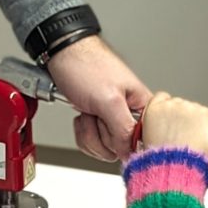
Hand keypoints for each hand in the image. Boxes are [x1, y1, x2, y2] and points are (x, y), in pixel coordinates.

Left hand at [46, 35, 150, 161]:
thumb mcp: (108, 100)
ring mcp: (113, 120)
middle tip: (97, 113)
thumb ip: (123, 130)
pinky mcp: (99, 123)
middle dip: (101, 134)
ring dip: (89, 133)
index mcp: (143, 107)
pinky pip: (93, 143)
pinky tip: (82, 115)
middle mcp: (131, 115)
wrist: (62, 54)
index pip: (145, 142)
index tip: (113, 135)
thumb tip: (130, 153)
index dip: (127, 144)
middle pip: (121, 149)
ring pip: (105, 149)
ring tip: (88, 111)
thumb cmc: (86, 66)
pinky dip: (83, 132)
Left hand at [139, 92, 207, 163]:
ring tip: (173, 133)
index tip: (198, 140)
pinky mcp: (154, 109)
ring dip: (177, 115)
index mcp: (205, 114)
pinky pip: (160, 98)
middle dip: (191, 122)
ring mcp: (170, 106)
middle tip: (184, 139)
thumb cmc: (192, 163)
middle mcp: (188, 106)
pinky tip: (163, 120)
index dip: (205, 129)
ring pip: (178, 104)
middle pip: (193, 110)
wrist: (168, 170)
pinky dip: (162, 105)